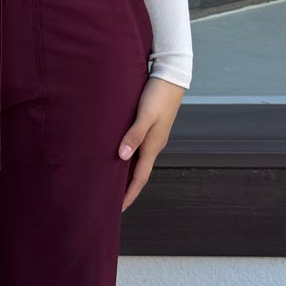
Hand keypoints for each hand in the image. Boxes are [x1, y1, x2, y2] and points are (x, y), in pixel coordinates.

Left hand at [118, 75, 184, 210]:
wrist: (173, 76)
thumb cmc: (158, 94)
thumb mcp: (145, 115)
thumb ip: (134, 135)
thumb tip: (123, 157)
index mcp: (152, 146)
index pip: (139, 178)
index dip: (129, 194)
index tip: (118, 208)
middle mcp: (154, 145)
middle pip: (139, 173)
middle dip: (127, 188)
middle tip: (112, 200)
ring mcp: (154, 137)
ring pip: (139, 162)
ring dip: (128, 174)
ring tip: (113, 182)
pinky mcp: (152, 128)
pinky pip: (139, 150)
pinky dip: (130, 159)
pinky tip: (121, 156)